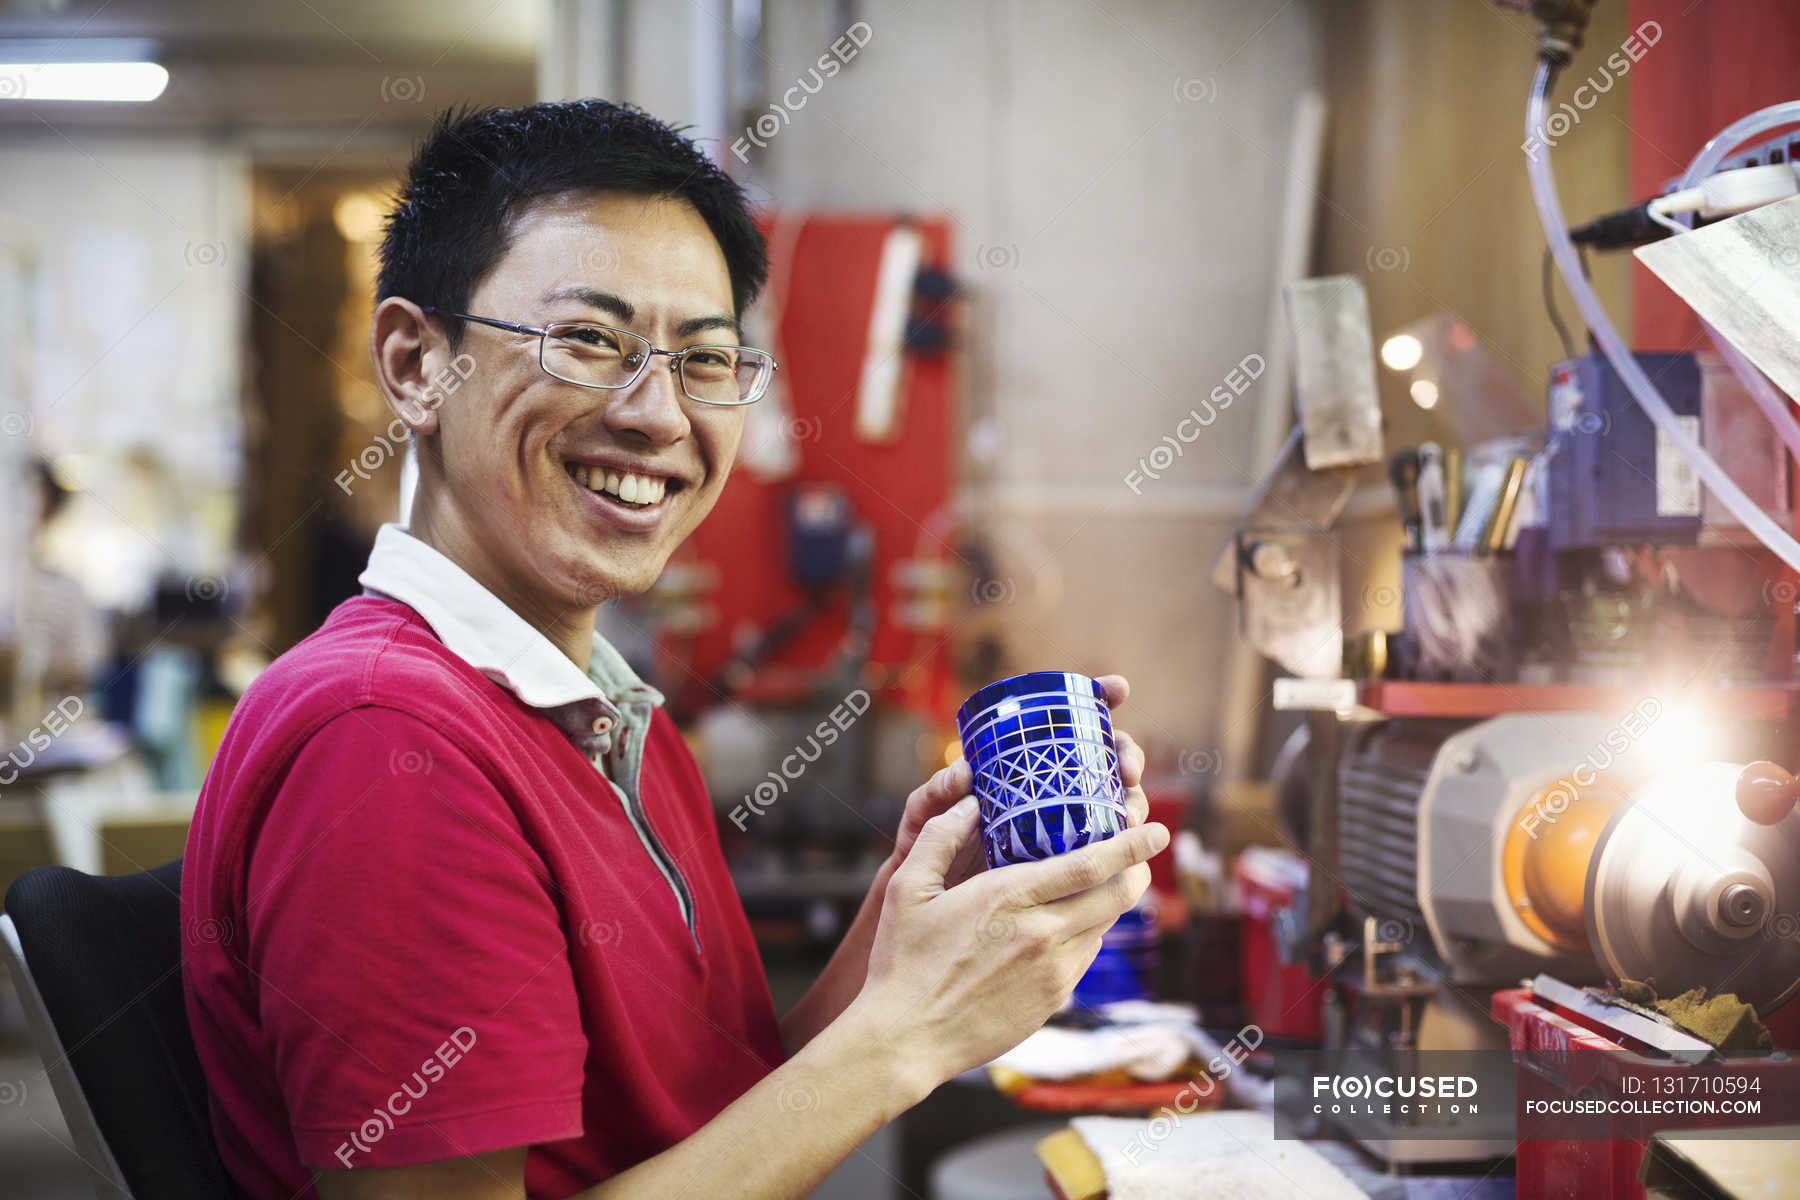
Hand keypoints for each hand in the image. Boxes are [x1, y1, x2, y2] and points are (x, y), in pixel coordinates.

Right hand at [850, 796, 1169, 1090]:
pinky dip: (1085, 934)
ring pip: (1104, 926)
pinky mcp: (1053, 999)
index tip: (1156, 829)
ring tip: (1099, 884)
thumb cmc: (902, 960)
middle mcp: (1043, 933)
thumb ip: (940, 836)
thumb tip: (971, 802)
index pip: (1091, 864)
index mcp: (1010, 897)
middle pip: (1117, 896)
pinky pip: (1084, 957)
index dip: (1131, 844)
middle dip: (1137, 869)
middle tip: (1142, 852)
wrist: (908, 1038)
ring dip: (1109, 902)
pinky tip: (1063, 927)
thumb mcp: (907, 886)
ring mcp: (1053, 971)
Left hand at [885, 674, 1151, 889]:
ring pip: (1115, 801)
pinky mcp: (1067, 863)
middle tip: (1127, 770)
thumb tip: (965, 772)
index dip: (1098, 699)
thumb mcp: (924, 818)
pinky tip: (1130, 850)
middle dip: (1128, 755)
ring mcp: (1062, 824)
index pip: (1064, 723)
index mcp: (1016, 765)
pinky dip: (1124, 846)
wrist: (930, 905)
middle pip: (1104, 758)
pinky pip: (1105, 850)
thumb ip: (936, 794)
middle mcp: (1047, 789)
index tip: (1119, 688)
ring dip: (1134, 799)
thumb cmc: (925, 850)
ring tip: (1130, 811)